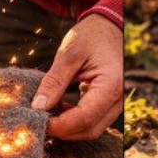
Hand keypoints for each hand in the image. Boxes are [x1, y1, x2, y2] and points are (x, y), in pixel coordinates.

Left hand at [32, 14, 123, 139]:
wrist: (109, 26)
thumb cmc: (91, 36)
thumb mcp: (68, 54)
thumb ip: (54, 82)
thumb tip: (38, 107)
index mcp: (112, 84)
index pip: (85, 118)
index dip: (60, 125)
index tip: (39, 121)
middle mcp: (119, 98)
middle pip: (90, 129)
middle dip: (63, 130)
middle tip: (39, 120)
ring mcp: (117, 102)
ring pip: (92, 129)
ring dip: (68, 127)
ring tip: (47, 112)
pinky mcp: (110, 103)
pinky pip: (93, 120)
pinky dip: (74, 120)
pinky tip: (58, 108)